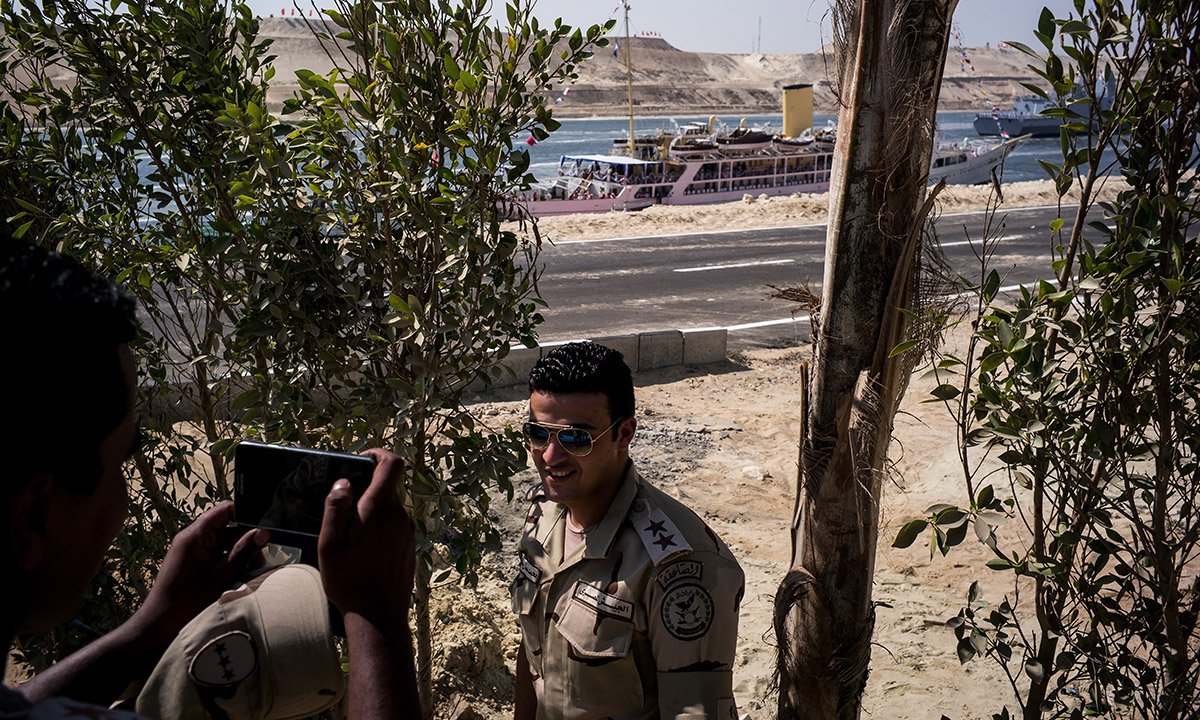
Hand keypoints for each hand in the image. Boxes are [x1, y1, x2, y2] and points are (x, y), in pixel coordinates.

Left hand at [130, 501, 268, 647]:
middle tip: (257, 562)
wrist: (159, 624)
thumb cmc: (184, 604)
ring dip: (239, 555)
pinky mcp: (194, 559)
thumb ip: (241, 553)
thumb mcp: (218, 579)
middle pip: (229, 527)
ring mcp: (192, 548)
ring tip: (248, 573)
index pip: (224, 510)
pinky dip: (230, 562)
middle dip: (246, 542)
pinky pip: (218, 552)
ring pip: (226, 541)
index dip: (245, 516)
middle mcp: (192, 538)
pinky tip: (237, 577)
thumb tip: (263, 532)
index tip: (261, 531)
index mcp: (194, 537)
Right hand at [318, 449, 414, 630]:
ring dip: (372, 509)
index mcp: (378, 511)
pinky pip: (395, 522)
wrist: (378, 616)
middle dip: (366, 487)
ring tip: (351, 533)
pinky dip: (380, 524)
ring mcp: (407, 530)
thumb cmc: (349, 582)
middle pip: (388, 485)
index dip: (378, 454)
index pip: (392, 464)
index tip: (360, 459)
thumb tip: (343, 483)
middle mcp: (398, 516)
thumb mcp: (329, 546)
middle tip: (344, 506)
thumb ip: (335, 509)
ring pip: (390, 505)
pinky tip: (364, 547)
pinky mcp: (410, 542)